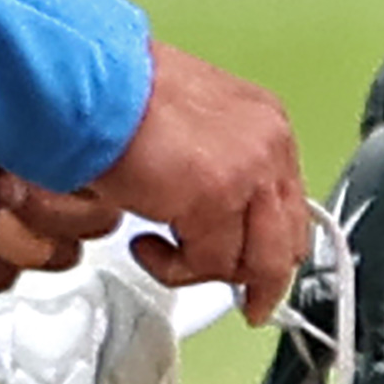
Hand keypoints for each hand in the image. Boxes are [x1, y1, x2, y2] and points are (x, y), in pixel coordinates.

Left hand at [0, 79, 94, 290]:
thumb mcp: (1, 105)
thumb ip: (63, 125)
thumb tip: (112, 125)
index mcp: (57, 133)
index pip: (113, 181)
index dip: (80, 187)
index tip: (42, 172)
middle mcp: (41, 175)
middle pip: (88, 227)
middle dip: (41, 211)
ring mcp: (9, 218)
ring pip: (49, 259)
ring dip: (3, 234)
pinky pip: (4, 279)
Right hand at [85, 41, 312, 319]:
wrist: (92, 82)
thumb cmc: (121, 94)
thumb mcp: (191, 124)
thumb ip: (216, 162)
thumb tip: (213, 212)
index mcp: (266, 123)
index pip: (290, 205)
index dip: (273, 249)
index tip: (259, 274)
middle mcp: (268, 146)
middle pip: (286, 243)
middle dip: (257, 278)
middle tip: (244, 301)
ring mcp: (248, 173)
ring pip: (254, 263)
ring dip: (206, 272)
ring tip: (162, 253)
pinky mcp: (216, 199)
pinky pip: (209, 266)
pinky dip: (173, 269)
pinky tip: (145, 245)